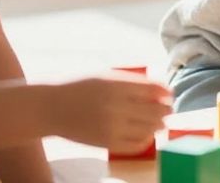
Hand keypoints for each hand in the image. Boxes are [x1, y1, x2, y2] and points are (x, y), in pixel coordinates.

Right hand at [51, 76, 171, 153]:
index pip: (155, 90)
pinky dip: (145, 140)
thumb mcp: (105, 76)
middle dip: (166, 110)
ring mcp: (112, 126)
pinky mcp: (107, 143)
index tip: (169, 94)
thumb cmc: (79, 87)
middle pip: (156, 111)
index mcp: (117, 84)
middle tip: (168, 109)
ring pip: (149, 129)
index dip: (166, 93)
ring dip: (158, 126)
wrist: (50, 107)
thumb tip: (160, 91)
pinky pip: (136, 145)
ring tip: (158, 122)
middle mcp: (116, 105)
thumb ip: (131, 82)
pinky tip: (145, 134)